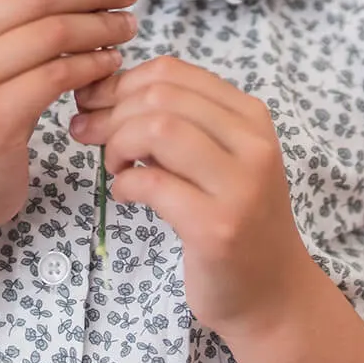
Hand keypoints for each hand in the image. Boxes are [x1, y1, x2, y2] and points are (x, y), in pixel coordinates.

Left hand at [69, 55, 315, 339]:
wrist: (273, 292)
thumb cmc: (231, 215)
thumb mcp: (214, 155)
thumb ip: (173, 121)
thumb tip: (97, 92)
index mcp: (249, 115)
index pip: (173, 71)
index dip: (122, 82)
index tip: (96, 103)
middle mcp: (251, 143)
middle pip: (161, 96)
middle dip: (112, 112)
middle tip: (90, 135)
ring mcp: (238, 185)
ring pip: (158, 129)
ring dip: (118, 143)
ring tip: (115, 165)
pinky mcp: (218, 227)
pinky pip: (153, 183)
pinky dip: (124, 184)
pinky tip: (125, 193)